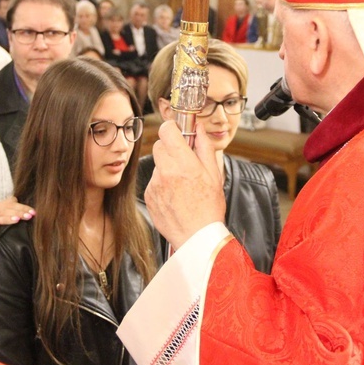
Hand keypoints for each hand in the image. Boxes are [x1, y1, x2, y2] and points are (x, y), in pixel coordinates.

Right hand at [0, 197, 34, 242]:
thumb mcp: (5, 213)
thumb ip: (15, 209)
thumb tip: (30, 210)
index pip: (12, 204)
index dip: (23, 208)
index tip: (33, 212)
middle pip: (5, 210)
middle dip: (18, 213)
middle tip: (28, 216)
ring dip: (7, 218)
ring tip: (17, 220)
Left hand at [145, 121, 225, 249]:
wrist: (196, 237)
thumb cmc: (209, 208)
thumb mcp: (214, 174)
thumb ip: (204, 147)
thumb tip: (198, 128)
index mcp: (184, 163)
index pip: (167, 130)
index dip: (172, 128)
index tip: (178, 132)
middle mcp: (166, 171)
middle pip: (159, 145)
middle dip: (170, 148)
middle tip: (184, 159)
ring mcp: (155, 184)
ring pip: (157, 164)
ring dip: (167, 167)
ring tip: (182, 183)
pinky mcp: (149, 195)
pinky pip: (154, 181)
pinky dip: (162, 183)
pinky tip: (175, 195)